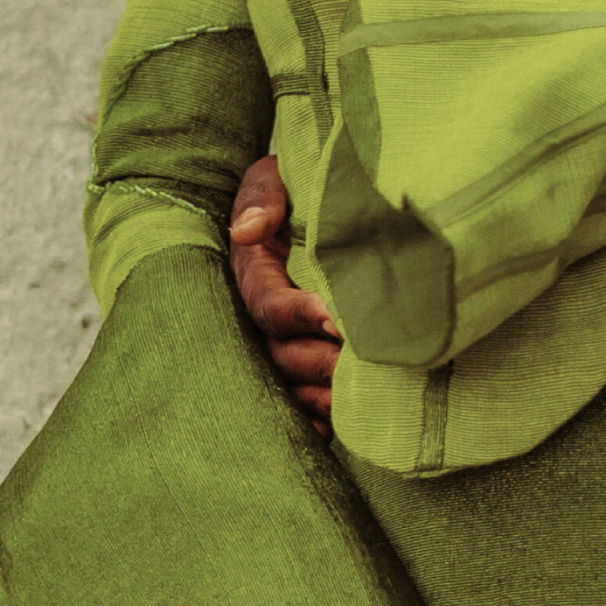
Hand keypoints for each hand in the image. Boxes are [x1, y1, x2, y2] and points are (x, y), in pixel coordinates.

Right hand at [229, 155, 338, 433]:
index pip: (268, 303)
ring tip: (352, 398)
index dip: (298, 313)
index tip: (335, 318)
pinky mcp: (297, 362)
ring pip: (287, 383)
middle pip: (279, 354)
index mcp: (253, 272)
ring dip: (317, 395)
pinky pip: (296, 401)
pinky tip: (332, 430)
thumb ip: (265, 194)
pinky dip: (312, 421)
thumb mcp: (277, 175)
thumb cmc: (300, 184)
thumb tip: (250, 230)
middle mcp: (259, 316)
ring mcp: (276, 343)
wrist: (318, 199)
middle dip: (317, 362)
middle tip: (356, 364)